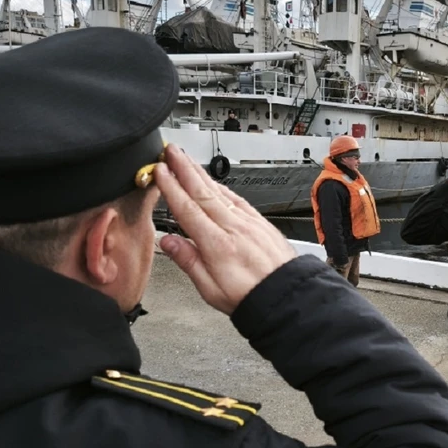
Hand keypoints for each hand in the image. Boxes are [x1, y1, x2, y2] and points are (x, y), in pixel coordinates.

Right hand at [155, 143, 297, 314]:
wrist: (287, 297)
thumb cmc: (250, 297)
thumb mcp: (210, 289)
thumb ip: (189, 261)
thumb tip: (168, 242)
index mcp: (217, 244)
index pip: (187, 209)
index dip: (171, 188)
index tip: (159, 171)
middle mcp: (234, 228)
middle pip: (203, 192)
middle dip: (184, 168)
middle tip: (170, 151)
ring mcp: (249, 223)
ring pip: (220, 192)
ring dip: (202, 173)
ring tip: (187, 159)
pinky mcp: (261, 224)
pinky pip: (238, 199)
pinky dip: (224, 187)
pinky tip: (216, 182)